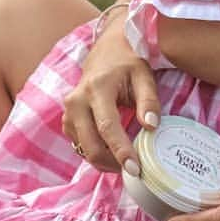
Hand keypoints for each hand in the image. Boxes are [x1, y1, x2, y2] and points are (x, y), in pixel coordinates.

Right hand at [61, 13, 160, 173]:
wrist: (108, 49)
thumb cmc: (129, 62)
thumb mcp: (144, 76)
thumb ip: (149, 101)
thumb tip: (151, 127)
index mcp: (97, 88)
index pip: (107, 127)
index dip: (120, 151)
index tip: (135, 168)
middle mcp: (76, 101)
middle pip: (90, 144)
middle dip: (112, 163)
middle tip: (134, 171)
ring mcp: (68, 112)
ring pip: (83, 148)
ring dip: (104, 161)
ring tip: (127, 161)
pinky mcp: (68, 120)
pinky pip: (79, 145)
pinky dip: (96, 153)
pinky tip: (113, 153)